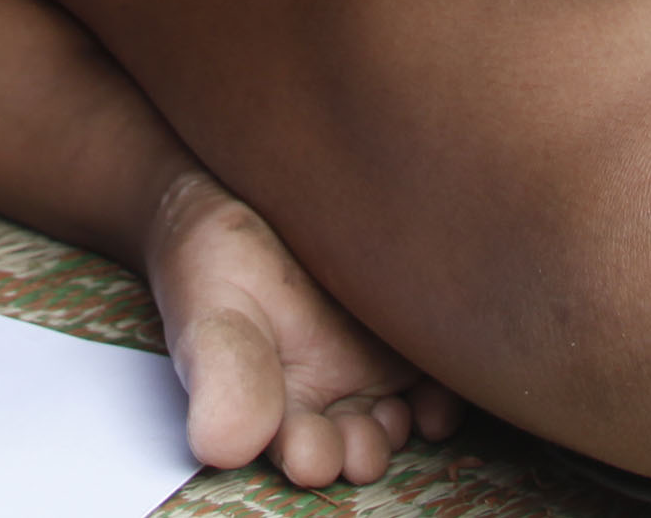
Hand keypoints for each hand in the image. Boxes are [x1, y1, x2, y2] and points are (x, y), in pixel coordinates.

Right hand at [147, 170, 458, 484]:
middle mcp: (328, 395)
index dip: (306, 455)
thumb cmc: (219, 258)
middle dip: (359, 451)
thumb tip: (221, 447)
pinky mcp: (411, 335)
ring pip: (397, 417)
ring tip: (392, 417)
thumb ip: (219, 374)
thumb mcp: (209, 309)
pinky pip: (438, 378)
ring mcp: (373, 368)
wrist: (251, 194)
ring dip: (398, 428)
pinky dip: (440, 397)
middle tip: (360, 442)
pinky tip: (433, 400)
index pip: (296, 447)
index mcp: (274, 403)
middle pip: (354, 443)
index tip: (307, 451)